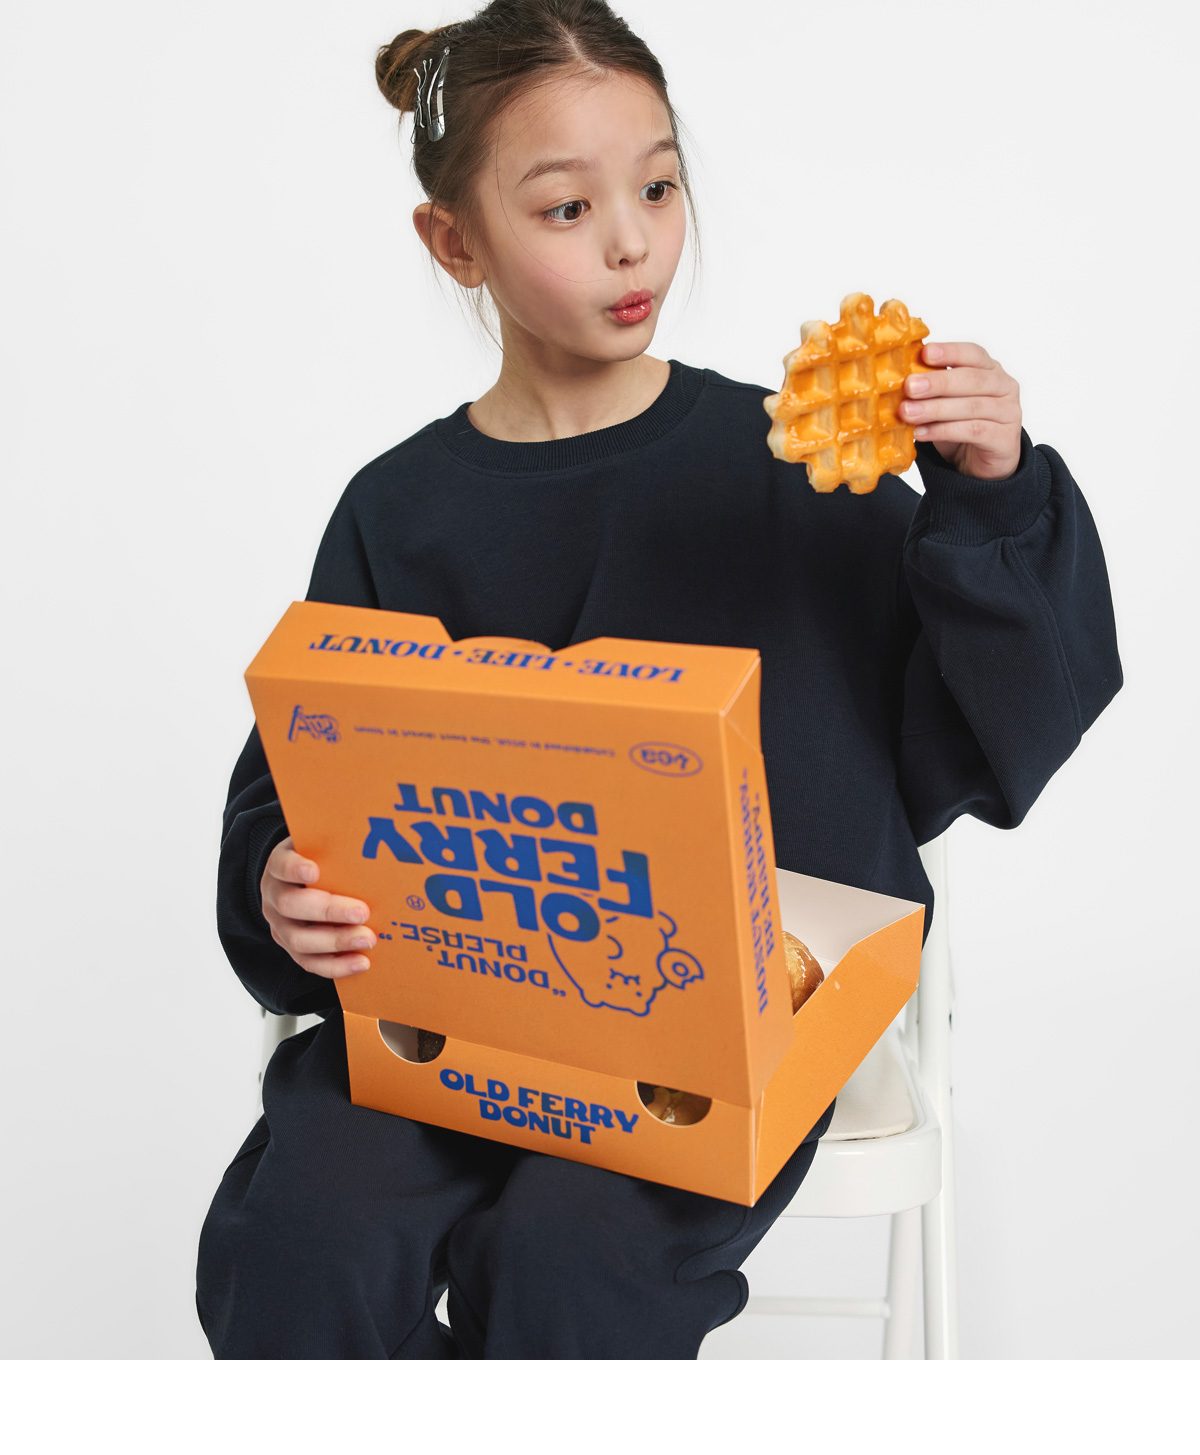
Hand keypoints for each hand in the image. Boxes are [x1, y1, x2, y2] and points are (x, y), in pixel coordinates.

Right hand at [260, 835, 374, 978]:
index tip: (314, 871)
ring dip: (337, 941)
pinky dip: (337, 966)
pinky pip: (310, 963)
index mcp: (279, 867)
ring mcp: (280, 926)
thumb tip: (375, 834)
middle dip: (329, 910)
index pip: (280, 865)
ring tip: (368, 938)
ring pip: (299, 939)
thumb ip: (338, 843)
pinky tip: (362, 962)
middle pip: (291, 905)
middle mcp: (274, 897)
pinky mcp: (292, 949)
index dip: (294, 868)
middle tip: (362, 912)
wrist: (298, 885)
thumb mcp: (322, 846)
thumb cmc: (320, 861)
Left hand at [900, 341, 1021, 479]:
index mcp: (990, 369)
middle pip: (972, 379)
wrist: (981, 464)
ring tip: (907, 413)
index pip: (972, 354)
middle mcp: (1004, 386)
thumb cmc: (961, 425)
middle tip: (910, 386)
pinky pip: (974, 431)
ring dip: (936, 409)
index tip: (925, 353)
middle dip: (938, 382)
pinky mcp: (1005, 439)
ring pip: (972, 407)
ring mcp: (1009, 412)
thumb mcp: (944, 402)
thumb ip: (931, 389)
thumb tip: (896, 378)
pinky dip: (944, 431)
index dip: (950, 352)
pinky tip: (921, 433)